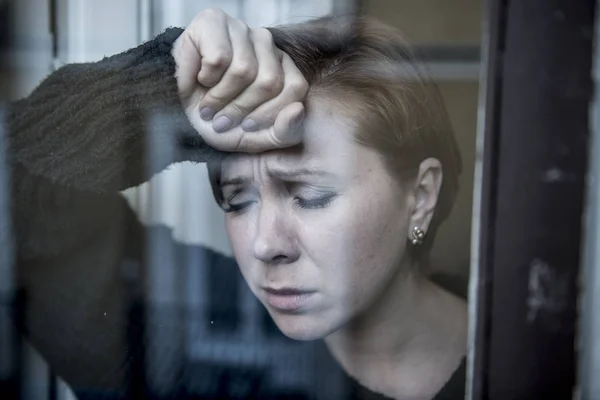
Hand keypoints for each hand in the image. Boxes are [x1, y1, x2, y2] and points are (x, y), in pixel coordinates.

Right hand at [172, 8, 307, 152]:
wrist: (173, 112)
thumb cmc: (217, 121)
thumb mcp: (254, 137)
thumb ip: (285, 132)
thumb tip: (298, 110)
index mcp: (282, 67)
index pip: (295, 88)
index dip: (270, 114)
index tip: (246, 126)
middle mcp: (266, 44)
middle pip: (269, 81)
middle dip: (241, 109)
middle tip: (222, 119)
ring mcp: (241, 29)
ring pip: (244, 70)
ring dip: (220, 97)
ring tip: (209, 104)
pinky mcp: (213, 22)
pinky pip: (219, 59)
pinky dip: (206, 79)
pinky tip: (199, 78)